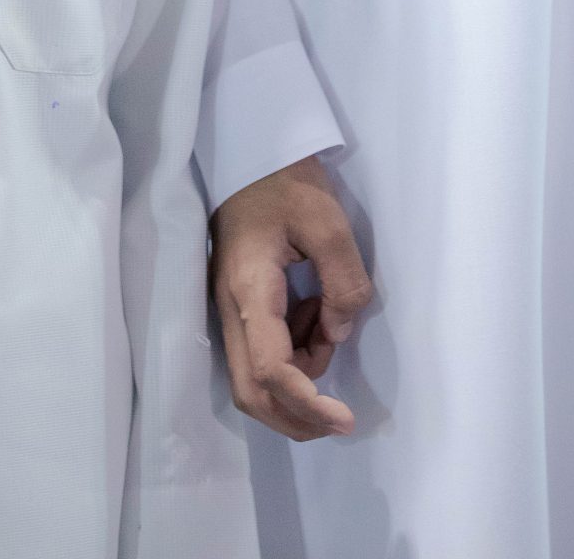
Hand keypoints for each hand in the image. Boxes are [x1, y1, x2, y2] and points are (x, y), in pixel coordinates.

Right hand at [209, 154, 373, 439]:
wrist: (252, 154)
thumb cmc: (287, 181)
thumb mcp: (328, 221)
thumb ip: (343, 282)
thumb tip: (338, 334)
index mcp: (249, 289)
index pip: (270, 369)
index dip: (306, 404)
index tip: (344, 418)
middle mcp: (230, 308)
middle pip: (251, 391)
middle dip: (294, 418)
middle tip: (338, 419)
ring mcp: (229, 309)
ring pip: (252, 378)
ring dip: (296, 381)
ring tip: (327, 328)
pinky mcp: (237, 305)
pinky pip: (258, 353)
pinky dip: (292, 357)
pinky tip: (313, 316)